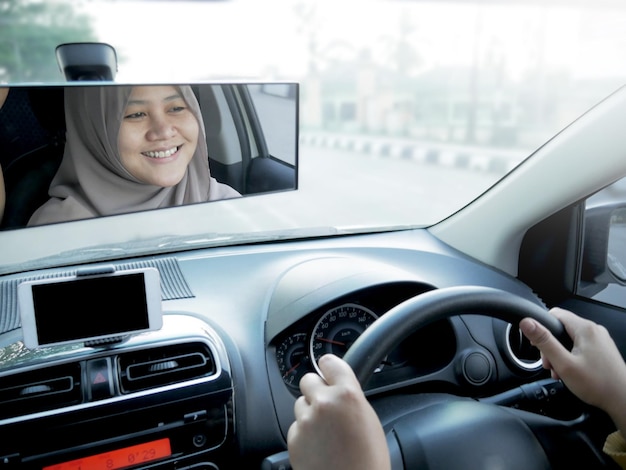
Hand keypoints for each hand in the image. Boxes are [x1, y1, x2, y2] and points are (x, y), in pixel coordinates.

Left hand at [287, 354, 390, 469]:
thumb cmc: (368, 461)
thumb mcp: (369, 420)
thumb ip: (351, 398)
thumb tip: (340, 389)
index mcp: (347, 394)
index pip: (329, 362)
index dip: (328, 366)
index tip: (327, 369)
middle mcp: (324, 402)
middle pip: (308, 380)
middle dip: (315, 390)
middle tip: (326, 406)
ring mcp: (306, 420)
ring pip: (300, 403)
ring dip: (309, 412)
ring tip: (325, 432)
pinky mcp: (293, 438)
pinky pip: (295, 426)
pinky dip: (303, 433)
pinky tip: (318, 446)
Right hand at [520, 307, 625, 432]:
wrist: (623, 401)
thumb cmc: (598, 385)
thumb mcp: (563, 363)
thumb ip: (544, 341)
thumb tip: (527, 323)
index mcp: (585, 329)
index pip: (555, 314)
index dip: (541, 328)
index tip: (537, 344)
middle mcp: (594, 331)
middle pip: (562, 329)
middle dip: (551, 346)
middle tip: (549, 364)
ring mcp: (600, 340)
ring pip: (570, 339)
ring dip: (560, 354)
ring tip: (560, 371)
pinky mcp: (602, 350)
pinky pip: (580, 347)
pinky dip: (571, 357)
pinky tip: (570, 372)